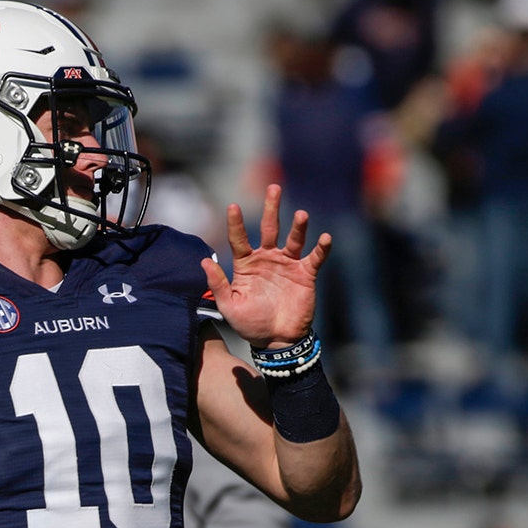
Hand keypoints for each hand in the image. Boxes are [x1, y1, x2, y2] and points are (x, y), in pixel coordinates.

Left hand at [199, 184, 329, 348]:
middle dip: (272, 208)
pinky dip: (320, 248)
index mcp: (246, 264)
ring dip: (298, 226)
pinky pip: (314, 258)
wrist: (276, 340)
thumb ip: (217, 284)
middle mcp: (267, 259)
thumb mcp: (229, 305)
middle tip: (274, 187)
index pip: (240, 239)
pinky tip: (324, 238)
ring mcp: (287, 265)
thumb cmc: (250, 323)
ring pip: (293, 239)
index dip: (236, 223)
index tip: (233, 206)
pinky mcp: (305, 274)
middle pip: (269, 228)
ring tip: (301, 214)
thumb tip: (202, 261)